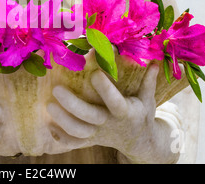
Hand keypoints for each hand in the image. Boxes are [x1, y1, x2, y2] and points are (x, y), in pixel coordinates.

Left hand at [48, 64, 179, 162]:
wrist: (139, 143)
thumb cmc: (141, 114)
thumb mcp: (148, 99)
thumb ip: (149, 80)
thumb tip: (155, 60)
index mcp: (125, 112)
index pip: (115, 102)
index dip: (105, 89)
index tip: (95, 72)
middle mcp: (109, 123)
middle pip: (89, 117)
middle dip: (72, 105)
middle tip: (56, 89)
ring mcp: (98, 133)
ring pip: (78, 132)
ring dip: (62, 120)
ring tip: (49, 106)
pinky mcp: (90, 140)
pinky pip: (73, 143)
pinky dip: (61, 137)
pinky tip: (49, 125)